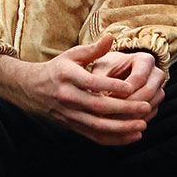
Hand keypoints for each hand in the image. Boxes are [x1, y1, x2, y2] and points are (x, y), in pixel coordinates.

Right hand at [0, 35, 153, 144]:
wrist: (31, 90)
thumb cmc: (57, 69)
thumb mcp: (72, 56)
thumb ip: (93, 49)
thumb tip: (111, 37)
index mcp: (68, 76)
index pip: (92, 83)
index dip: (112, 85)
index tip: (132, 86)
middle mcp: (68, 97)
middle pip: (98, 107)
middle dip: (124, 109)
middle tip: (146, 107)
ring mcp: (70, 115)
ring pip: (98, 126)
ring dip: (122, 128)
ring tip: (142, 125)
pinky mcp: (73, 127)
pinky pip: (95, 137)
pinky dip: (114, 139)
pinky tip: (132, 136)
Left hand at [89, 50, 166, 121]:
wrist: (116, 71)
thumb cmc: (107, 67)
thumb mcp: (101, 68)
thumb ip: (100, 80)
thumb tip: (96, 98)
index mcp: (145, 60)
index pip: (139, 78)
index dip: (123, 90)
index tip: (105, 98)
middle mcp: (157, 74)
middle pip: (147, 93)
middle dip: (128, 105)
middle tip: (108, 114)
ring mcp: (159, 90)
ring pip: (150, 107)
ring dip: (130, 116)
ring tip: (110, 121)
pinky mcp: (156, 103)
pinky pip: (148, 115)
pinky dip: (134, 121)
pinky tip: (117, 125)